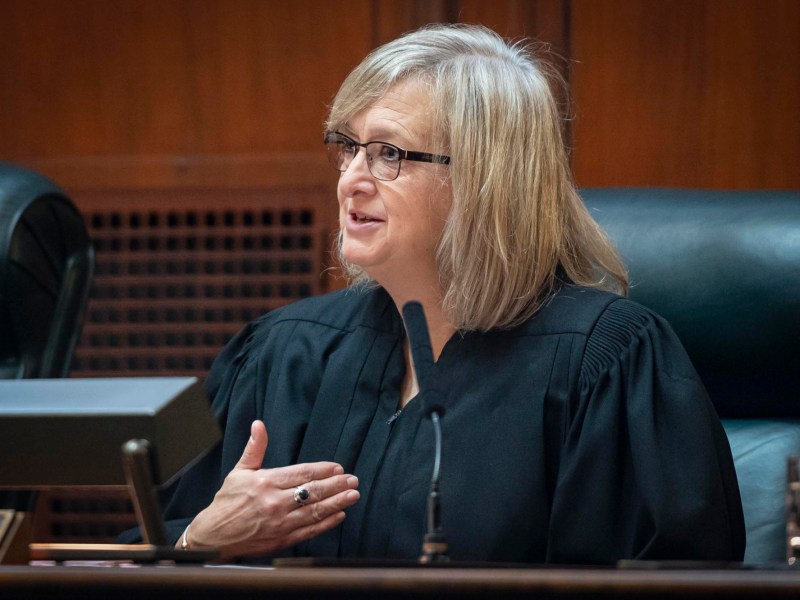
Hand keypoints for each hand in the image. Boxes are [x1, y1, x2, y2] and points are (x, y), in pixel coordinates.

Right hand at [185, 420, 359, 559]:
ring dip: (337, 503)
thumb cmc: (226, 502)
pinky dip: (325, 524)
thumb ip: (255, 448)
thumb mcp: (239, 471)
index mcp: (266, 482)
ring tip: (353, 495)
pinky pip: (308, 531)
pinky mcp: (281, 540)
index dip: (322, 470)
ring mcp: (279, 523)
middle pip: (312, 492)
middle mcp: (274, 502)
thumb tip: (258, 424)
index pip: (301, 474)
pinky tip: (339, 516)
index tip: (338, 468)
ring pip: (314, 511)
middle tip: (353, 480)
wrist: (212, 537)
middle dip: (336, 485)